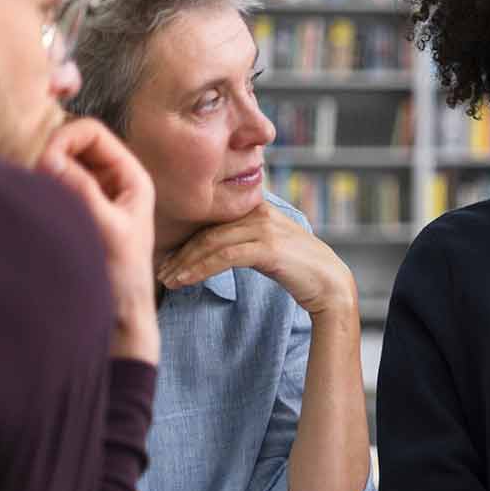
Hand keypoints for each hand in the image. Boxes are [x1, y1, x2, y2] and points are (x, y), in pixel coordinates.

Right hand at [37, 118, 156, 362]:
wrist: (122, 312)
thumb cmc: (123, 274)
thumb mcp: (106, 228)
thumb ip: (80, 191)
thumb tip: (49, 157)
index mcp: (132, 176)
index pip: (91, 132)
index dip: (64, 138)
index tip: (43, 163)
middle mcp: (114, 179)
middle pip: (73, 142)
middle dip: (50, 152)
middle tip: (35, 178)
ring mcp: (95, 193)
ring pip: (61, 162)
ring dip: (44, 171)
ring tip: (38, 193)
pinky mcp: (78, 209)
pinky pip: (54, 184)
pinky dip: (42, 186)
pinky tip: (38, 203)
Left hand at [156, 202, 355, 316]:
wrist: (330, 283)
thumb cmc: (298, 268)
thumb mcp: (267, 245)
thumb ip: (242, 238)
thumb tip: (208, 248)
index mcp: (256, 207)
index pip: (210, 220)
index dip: (184, 239)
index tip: (166, 259)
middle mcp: (258, 212)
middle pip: (205, 230)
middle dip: (178, 253)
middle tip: (159, 273)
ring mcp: (264, 228)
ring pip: (210, 243)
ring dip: (184, 263)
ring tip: (167, 281)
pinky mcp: (268, 247)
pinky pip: (224, 257)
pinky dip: (200, 269)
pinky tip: (185, 281)